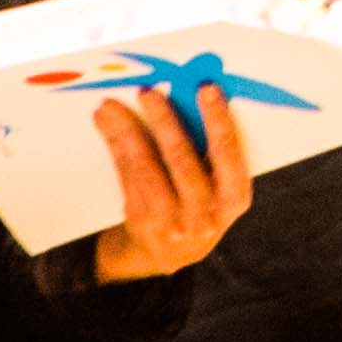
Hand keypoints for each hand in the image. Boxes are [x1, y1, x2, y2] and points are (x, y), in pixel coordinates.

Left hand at [86, 77, 256, 279]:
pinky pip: (127, 175)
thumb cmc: (202, 205)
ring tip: (111, 106)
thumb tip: (191, 94)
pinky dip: (115, 145)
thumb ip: (212, 150)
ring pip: (146, 167)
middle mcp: (204, 213)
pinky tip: (107, 124)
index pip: (227, 152)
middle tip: (149, 92)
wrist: (172, 254)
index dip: (217, 119)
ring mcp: (170, 220)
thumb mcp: (221, 186)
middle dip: (164, 120)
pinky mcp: (140, 220)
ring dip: (127, 131)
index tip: (206, 88)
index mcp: (234, 197)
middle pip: (181, 158)